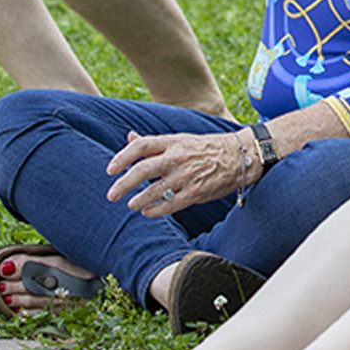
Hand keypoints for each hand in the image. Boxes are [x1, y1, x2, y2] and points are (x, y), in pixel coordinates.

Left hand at [105, 124, 248, 213]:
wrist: (239, 156)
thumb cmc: (205, 148)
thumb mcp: (180, 139)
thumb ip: (154, 143)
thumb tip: (129, 137)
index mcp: (172, 142)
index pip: (140, 146)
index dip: (122, 157)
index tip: (110, 169)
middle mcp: (177, 158)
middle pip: (142, 170)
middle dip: (123, 184)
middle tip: (112, 194)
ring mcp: (186, 176)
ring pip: (154, 191)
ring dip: (138, 200)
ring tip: (131, 204)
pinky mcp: (195, 193)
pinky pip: (169, 205)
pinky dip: (155, 210)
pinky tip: (148, 212)